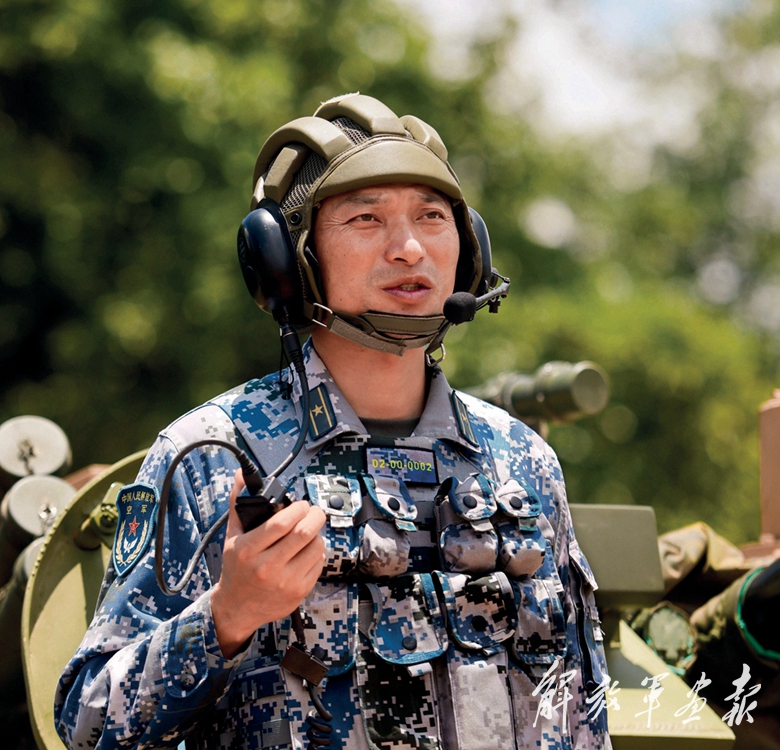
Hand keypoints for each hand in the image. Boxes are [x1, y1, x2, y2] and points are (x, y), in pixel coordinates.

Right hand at [211, 470, 325, 657]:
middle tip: (313, 511)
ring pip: (316, 546)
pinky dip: (317, 551)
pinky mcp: (299, 592)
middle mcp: (267, 567)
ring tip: (309, 530)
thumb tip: (241, 475)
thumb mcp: (232, 536)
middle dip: (315, 515)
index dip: (297, 508)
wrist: (237, 608)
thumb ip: (238, 504)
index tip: (300, 504)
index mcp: (248, 550)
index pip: (281, 523)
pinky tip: (307, 549)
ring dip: (317, 533)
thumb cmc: (236, 568)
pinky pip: (319, 563)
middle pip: (304, 533)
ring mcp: (285, 582)